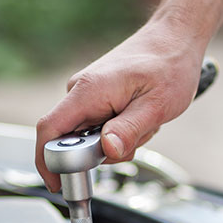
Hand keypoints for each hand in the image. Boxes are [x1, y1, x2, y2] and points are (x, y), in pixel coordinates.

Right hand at [36, 19, 204, 191]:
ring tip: (141, 124)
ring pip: (88, 139)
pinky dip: (118, 134)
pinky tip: (137, 120)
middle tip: (133, 141)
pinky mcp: (96, 100)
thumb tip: (108, 149)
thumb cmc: (170, 64)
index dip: (46, 162)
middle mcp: (81, 92)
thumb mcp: (157, 104)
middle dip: (101, 154)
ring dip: (115, 143)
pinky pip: (97, 130)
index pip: (49, 130)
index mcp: (89, 91)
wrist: (176, 38)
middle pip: (70, 142)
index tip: (56, 184)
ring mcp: (87, 96)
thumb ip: (129, 129)